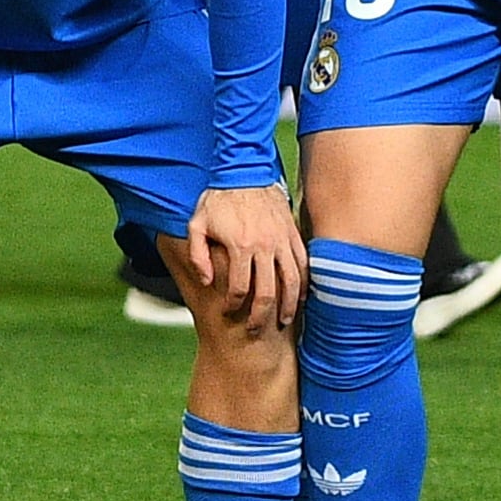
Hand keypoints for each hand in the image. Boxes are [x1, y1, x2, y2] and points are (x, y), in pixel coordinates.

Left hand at [174, 181, 306, 332]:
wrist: (245, 170)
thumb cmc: (218, 198)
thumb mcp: (196, 224)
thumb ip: (198, 254)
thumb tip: (207, 281)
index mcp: (240, 245)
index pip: (239, 288)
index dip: (233, 304)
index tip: (229, 311)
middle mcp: (264, 246)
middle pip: (267, 292)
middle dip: (261, 316)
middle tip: (256, 330)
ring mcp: (281, 240)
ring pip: (291, 282)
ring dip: (289, 305)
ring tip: (284, 321)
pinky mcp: (292, 233)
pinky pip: (303, 264)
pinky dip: (303, 283)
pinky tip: (300, 296)